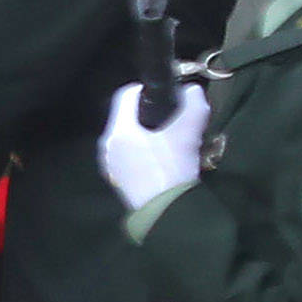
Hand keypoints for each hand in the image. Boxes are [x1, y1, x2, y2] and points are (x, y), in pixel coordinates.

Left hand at [97, 80, 205, 212]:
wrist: (166, 212)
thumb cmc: (173, 169)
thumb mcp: (188, 133)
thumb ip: (193, 105)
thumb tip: (192, 90)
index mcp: (118, 131)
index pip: (125, 95)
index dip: (145, 89)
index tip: (165, 95)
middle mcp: (108, 146)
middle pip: (127, 117)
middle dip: (151, 113)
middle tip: (174, 118)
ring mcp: (111, 165)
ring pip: (129, 137)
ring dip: (149, 133)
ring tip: (173, 138)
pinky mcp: (119, 180)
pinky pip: (130, 155)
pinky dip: (145, 150)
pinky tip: (165, 157)